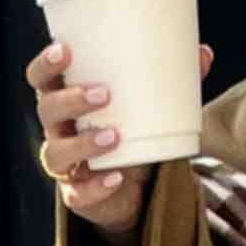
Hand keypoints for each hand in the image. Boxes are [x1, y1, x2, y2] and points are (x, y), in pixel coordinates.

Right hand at [27, 39, 215, 241]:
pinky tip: (116, 177)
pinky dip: (97, 186)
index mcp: (68, 100)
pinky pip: (79, 193)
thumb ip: (174, 81)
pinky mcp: (78, 196)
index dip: (46, 64)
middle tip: (105, 94)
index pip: (42, 78)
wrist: (137, 192)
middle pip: (47, 110)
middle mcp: (60, 130)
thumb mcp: (152, 108)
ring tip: (115, 135)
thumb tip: (203, 54)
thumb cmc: (134, 135)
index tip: (65, 50)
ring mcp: (67, 165)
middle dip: (71, 99)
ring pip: (57, 152)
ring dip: (84, 142)